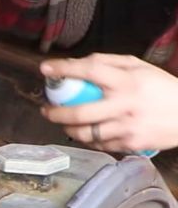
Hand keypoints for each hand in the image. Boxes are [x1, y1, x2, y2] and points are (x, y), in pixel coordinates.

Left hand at [40, 54, 177, 152]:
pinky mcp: (130, 144)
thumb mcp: (139, 67)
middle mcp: (125, 105)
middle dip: (55, 112)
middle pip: (80, 112)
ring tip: (63, 123)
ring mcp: (127, 127)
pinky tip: (85, 132)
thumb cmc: (161, 87)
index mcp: (128, 81)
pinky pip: (99, 144)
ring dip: (68, 128)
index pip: (91, 71)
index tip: (46, 69)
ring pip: (85, 133)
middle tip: (46, 109)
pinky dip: (88, 138)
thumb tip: (79, 63)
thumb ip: (109, 63)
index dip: (65, 69)